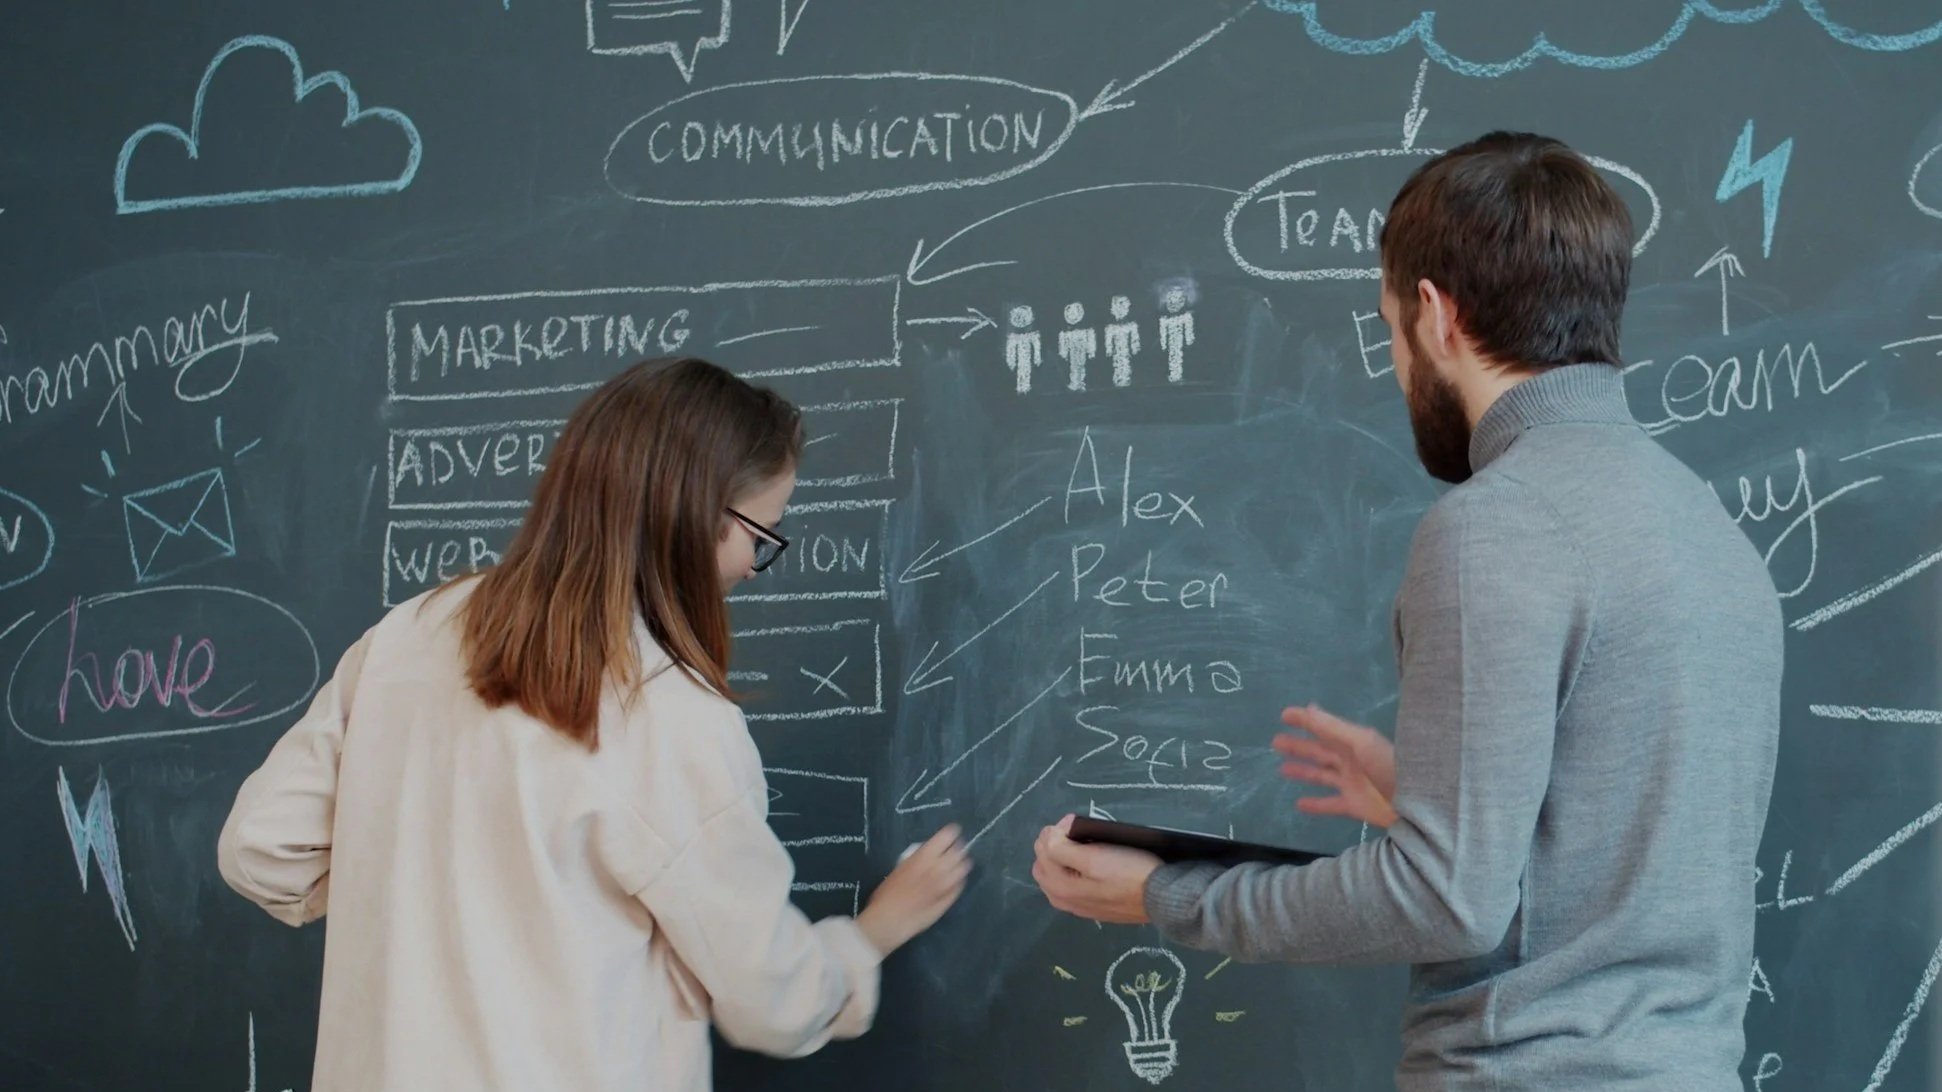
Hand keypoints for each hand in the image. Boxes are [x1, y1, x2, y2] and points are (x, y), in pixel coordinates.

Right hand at [857, 824, 969, 955]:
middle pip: (959, 851)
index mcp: (924, 856)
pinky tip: (956, 882)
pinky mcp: (949, 900)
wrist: (889, 919)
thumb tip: (927, 855)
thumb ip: (917, 860)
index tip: (953, 833)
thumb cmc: (887, 893)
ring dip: (962, 864)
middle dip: (958, 848)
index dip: (951, 833)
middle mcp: (938, 867)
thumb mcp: (900, 868)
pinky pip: (960, 887)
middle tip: (957, 849)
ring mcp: (946, 884)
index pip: (947, 836)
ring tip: (960, 864)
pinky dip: (959, 882)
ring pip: (963, 869)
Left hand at [1031, 815, 1161, 924]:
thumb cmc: (1128, 873)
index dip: (1055, 830)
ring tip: (1080, 847)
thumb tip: (1054, 833)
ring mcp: (1077, 907)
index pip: (1042, 848)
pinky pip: (1070, 887)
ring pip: (1055, 877)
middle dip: (1052, 845)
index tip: (1074, 823)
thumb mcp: (1093, 857)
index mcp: (1058, 887)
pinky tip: (1086, 866)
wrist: (1161, 898)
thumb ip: (1062, 847)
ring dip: (1061, 859)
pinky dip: (1071, 872)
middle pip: (1043, 865)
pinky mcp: (1092, 909)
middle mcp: (1063, 901)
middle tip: (1074, 833)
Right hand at [1275, 703, 1398, 828]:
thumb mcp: (1361, 742)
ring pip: (1321, 775)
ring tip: (1281, 769)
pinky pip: (1330, 804)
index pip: (1324, 727)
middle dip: (1299, 746)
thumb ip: (1332, 727)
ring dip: (1303, 771)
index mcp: (1354, 742)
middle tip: (1276, 741)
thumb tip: (1309, 708)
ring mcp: (1353, 784)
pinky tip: (1298, 804)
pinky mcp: (1355, 806)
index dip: (1305, 720)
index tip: (1284, 715)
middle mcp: (1352, 761)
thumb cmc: (1389, 767)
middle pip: (1320, 751)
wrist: (1416, 804)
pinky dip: (1315, 804)